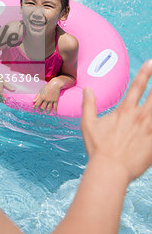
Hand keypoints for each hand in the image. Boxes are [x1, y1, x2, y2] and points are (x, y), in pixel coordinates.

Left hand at [33, 79, 60, 113]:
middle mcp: (46, 99)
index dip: (34, 107)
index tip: (33, 109)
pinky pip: (55, 106)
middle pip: (43, 107)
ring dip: (47, 112)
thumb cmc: (47, 87)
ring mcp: (51, 100)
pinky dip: (54, 110)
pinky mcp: (55, 100)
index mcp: (42, 97)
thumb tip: (33, 101)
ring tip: (46, 113)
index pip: (37, 104)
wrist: (55, 84)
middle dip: (40, 110)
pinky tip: (54, 113)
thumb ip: (37, 96)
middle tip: (40, 111)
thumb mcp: (41, 90)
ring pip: (48, 108)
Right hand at [81, 60, 151, 182]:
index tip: (151, 63)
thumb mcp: (88, 124)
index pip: (137, 86)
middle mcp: (139, 117)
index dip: (145, 73)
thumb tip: (87, 90)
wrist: (110, 170)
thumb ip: (88, 105)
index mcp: (125, 111)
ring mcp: (149, 131)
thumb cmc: (98, 147)